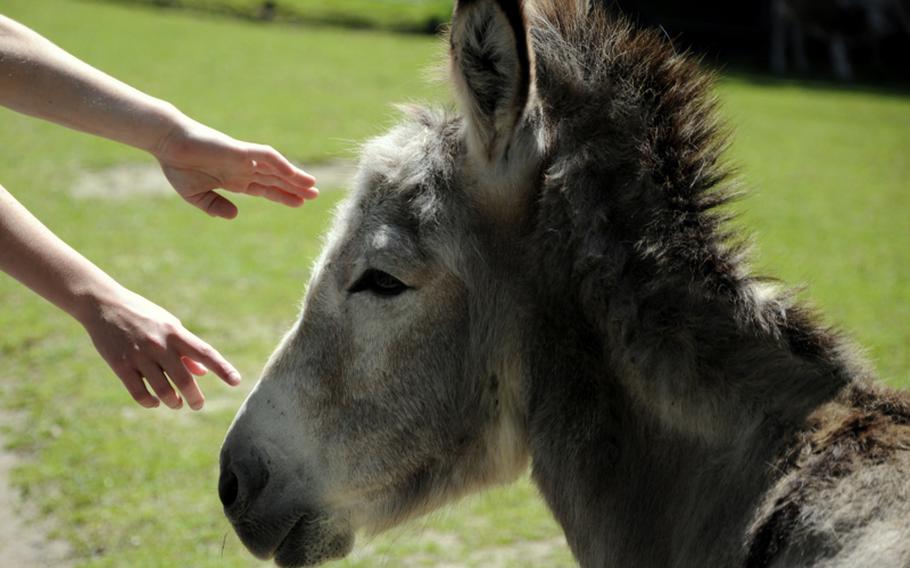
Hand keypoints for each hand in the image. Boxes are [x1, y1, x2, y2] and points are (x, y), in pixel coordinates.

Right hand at [80, 285, 241, 409]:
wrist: (103, 304)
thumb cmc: (142, 315)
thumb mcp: (168, 325)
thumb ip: (185, 349)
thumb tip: (202, 373)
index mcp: (175, 332)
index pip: (205, 353)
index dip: (222, 368)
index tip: (236, 381)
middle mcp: (159, 345)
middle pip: (184, 379)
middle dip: (195, 397)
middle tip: (198, 405)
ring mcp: (139, 356)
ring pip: (163, 390)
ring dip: (173, 402)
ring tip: (177, 403)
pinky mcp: (120, 365)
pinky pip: (139, 393)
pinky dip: (150, 402)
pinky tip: (155, 402)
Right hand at [154, 119, 317, 218]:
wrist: (167, 143)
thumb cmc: (178, 165)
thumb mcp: (196, 195)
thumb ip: (215, 206)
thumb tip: (235, 215)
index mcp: (233, 179)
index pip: (265, 189)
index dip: (283, 196)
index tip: (300, 203)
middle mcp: (242, 169)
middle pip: (275, 180)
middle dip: (295, 188)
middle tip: (316, 195)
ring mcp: (243, 159)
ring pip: (276, 168)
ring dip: (294, 177)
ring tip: (312, 185)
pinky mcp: (239, 150)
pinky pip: (265, 156)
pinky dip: (280, 164)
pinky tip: (293, 173)